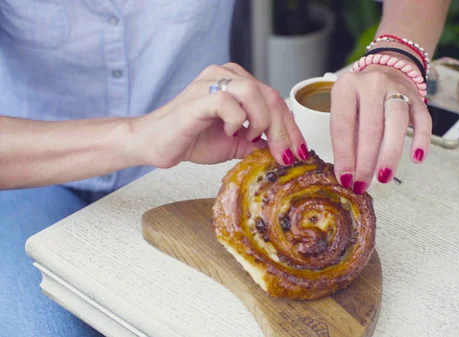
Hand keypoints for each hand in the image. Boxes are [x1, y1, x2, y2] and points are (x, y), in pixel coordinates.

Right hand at [130, 63, 307, 167]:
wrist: (155, 144)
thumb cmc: (191, 138)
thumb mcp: (235, 144)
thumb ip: (258, 142)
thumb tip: (285, 151)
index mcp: (237, 82)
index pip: (275, 99)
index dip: (291, 127)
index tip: (300, 150)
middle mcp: (226, 75)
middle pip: (269, 95)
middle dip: (283, 129)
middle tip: (286, 154)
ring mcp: (210, 83)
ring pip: (253, 92)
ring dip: (261, 121)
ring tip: (252, 139)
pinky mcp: (197, 98)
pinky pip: (227, 101)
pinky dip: (236, 121)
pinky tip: (230, 133)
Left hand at [330, 61, 431, 193]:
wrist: (387, 70)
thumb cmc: (361, 99)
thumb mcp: (345, 111)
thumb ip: (347, 138)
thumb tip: (348, 174)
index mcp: (346, 86)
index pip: (342, 125)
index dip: (344, 155)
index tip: (345, 178)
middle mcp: (372, 84)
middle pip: (370, 126)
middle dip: (365, 161)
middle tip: (362, 184)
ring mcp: (397, 89)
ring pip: (396, 122)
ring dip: (390, 154)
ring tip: (383, 177)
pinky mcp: (417, 98)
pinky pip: (423, 120)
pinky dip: (421, 140)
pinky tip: (417, 158)